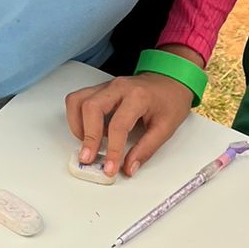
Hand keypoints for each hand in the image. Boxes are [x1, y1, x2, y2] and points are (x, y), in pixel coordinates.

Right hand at [65, 58, 200, 177]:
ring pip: (78, 101)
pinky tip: (91, 130)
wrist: (171, 80)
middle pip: (91, 107)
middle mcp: (118, 87)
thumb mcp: (166, 127)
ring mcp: (107, 86)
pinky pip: (79, 100)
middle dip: (87, 137)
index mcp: (138, 96)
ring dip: (78, 125)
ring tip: (89, 144)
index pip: (118, 125)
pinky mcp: (100, 89)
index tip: (109, 168)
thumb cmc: (170, 100)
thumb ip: (146, 149)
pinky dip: (79, 117)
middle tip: (88, 159)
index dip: (112, 150)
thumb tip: (129, 167)